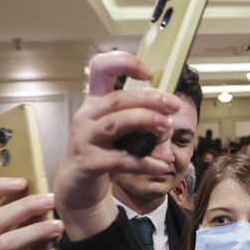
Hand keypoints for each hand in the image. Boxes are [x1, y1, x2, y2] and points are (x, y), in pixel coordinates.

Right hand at [53, 51, 183, 240]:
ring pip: (116, 123)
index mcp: (94, 102)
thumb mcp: (115, 128)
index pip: (101, 68)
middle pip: (118, 99)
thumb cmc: (102, 152)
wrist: (76, 187)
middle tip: (173, 104)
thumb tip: (168, 105)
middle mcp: (87, 116)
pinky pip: (119, 160)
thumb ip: (136, 114)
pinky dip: (143, 162)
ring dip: (145, 120)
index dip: (124, 62)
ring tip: (167, 125)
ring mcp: (85, 139)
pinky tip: (161, 165)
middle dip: (149, 98)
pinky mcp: (88, 163)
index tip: (148, 72)